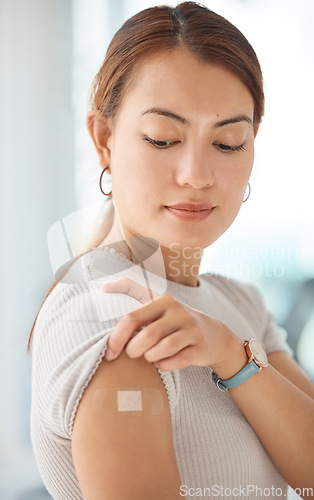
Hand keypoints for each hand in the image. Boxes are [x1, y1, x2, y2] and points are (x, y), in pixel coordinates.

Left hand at [102, 277, 239, 371]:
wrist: (214, 335)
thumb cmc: (175, 322)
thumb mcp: (158, 306)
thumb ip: (133, 294)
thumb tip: (104, 287)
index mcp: (162, 301)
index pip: (132, 318)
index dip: (117, 338)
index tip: (110, 353)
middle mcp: (178, 312)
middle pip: (147, 335)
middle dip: (134, 350)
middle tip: (133, 354)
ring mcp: (191, 329)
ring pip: (164, 348)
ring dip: (151, 357)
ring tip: (150, 357)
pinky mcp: (200, 347)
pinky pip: (178, 360)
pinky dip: (166, 365)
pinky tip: (162, 363)